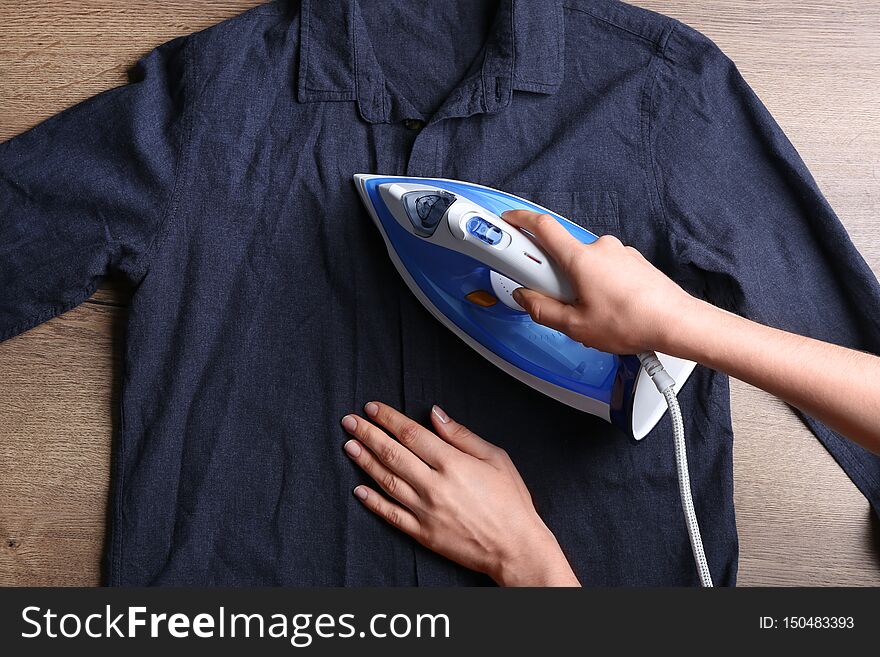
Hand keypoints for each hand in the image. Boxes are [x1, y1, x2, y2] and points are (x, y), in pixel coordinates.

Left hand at [341, 402, 579, 586]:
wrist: (515, 547)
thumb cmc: (511, 502)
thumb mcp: (495, 458)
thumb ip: (461, 435)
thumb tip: (435, 414)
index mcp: (452, 463)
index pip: (411, 434)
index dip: (388, 418)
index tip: (372, 408)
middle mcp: (434, 485)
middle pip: (392, 453)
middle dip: (368, 434)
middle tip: (350, 421)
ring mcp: (425, 511)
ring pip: (386, 481)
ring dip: (364, 462)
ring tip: (349, 446)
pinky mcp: (422, 533)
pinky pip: (391, 514)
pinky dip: (373, 501)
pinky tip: (358, 490)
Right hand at [502, 209, 696, 353]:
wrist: (676, 323)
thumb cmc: (632, 322)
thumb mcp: (576, 326)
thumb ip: (543, 310)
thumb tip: (526, 299)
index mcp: (581, 258)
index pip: (543, 227)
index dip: (521, 220)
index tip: (509, 220)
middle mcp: (600, 248)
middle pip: (562, 253)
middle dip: (553, 275)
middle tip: (557, 300)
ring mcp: (619, 253)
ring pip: (585, 263)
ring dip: (579, 282)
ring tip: (590, 311)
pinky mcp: (633, 262)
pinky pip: (604, 268)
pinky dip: (598, 283)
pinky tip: (608, 307)